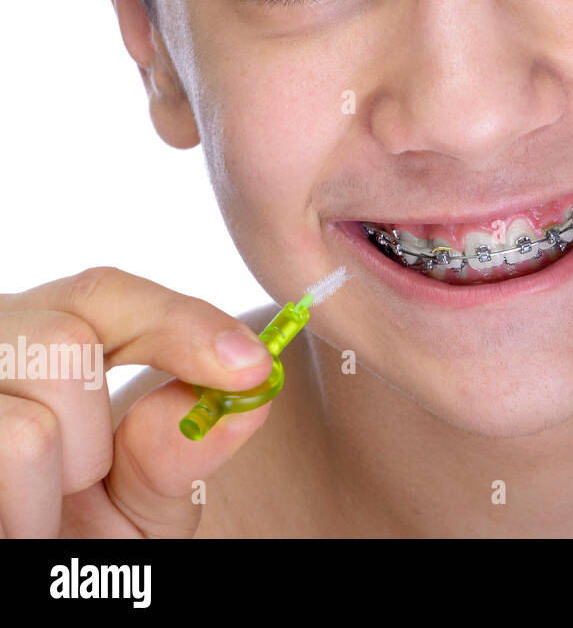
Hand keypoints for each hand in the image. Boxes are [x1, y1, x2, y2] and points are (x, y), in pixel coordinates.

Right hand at [0, 267, 272, 536]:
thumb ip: (182, 448)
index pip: (108, 292)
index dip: (184, 325)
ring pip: (29, 427)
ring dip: (51, 493)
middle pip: (67, 343)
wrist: (20, 576)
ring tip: (31, 516)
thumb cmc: (70, 541)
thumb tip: (249, 395)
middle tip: (77, 485)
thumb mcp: (139, 503)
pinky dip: (20, 515)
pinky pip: (4, 450)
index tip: (252, 367)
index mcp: (45, 337)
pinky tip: (10, 526)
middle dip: (94, 438)